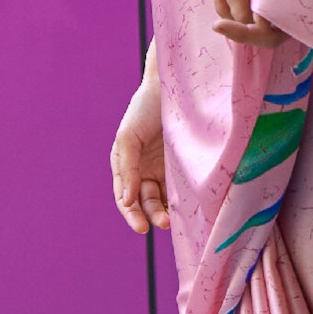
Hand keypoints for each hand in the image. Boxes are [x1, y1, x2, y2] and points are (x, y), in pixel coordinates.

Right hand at [110, 41, 170, 232]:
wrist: (171, 86)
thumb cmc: (144, 109)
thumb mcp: (128, 137)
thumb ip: (127, 169)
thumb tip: (127, 201)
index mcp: (125, 166)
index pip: (126, 198)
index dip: (132, 214)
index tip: (142, 227)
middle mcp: (143, 170)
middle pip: (145, 201)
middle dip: (152, 214)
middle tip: (164, 224)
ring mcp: (163, 168)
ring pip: (163, 198)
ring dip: (166, 211)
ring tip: (174, 221)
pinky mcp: (182, 165)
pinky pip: (180, 187)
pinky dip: (181, 200)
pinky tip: (187, 208)